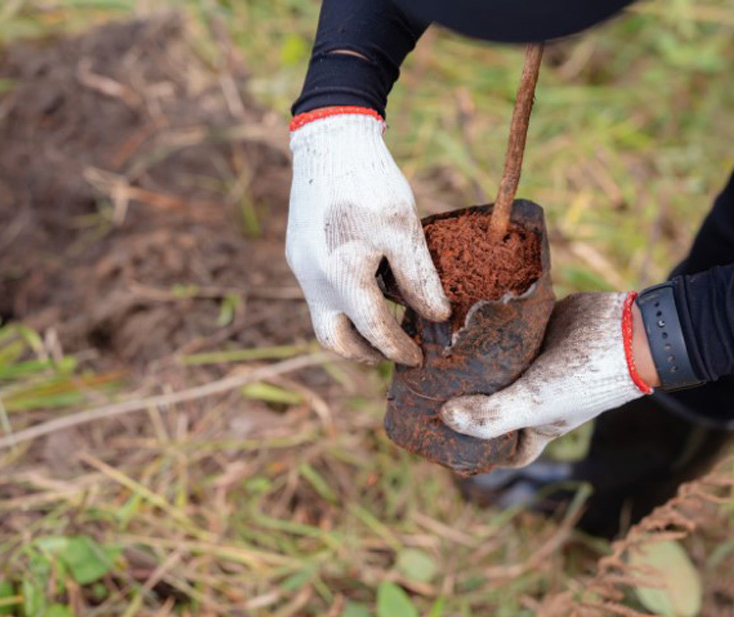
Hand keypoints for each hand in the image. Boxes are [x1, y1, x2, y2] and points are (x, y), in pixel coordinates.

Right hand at [286, 111, 449, 365]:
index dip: (397, 349)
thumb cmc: (373, 184)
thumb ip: (420, 279)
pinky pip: (319, 290)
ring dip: (353, 327)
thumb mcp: (405, 230)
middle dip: (365, 353)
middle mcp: (313, 280)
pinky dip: (343, 301)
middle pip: (334, 340)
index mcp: (343, 277)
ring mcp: (300, 267)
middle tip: (393, 351)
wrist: (330, 141)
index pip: (373, 331)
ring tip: (385, 319)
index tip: (417, 357)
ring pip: (324, 315)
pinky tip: (368, 285)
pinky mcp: (296, 252)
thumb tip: (437, 317)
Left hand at [441, 292, 656, 467]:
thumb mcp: (536, 404)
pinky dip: (482, 325)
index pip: (501, 448)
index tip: (441, 437)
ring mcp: (531, 361)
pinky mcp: (533, 328)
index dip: (475, 450)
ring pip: (490, 364)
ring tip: (427, 348)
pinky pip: (501, 331)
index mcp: (534, 423)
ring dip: (466, 356)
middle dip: (459, 395)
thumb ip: (492, 415)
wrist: (628, 328)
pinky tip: (454, 316)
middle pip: (486, 400)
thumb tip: (445, 416)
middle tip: (420, 385)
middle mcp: (530, 393)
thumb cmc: (586, 378)